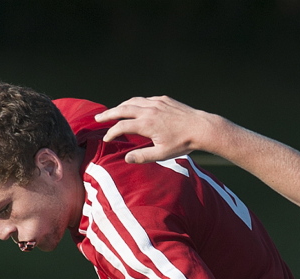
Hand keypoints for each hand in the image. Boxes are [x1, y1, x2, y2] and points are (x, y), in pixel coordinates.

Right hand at [95, 96, 213, 164]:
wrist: (201, 128)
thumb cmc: (182, 144)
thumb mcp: (162, 154)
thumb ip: (143, 156)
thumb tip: (126, 158)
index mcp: (146, 124)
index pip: (121, 126)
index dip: (111, 132)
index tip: (106, 138)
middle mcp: (148, 110)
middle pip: (122, 109)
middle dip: (108, 114)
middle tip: (98, 118)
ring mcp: (156, 102)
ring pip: (133, 101)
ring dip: (121, 106)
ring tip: (114, 112)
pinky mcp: (164, 99)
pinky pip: (145, 99)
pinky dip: (136, 102)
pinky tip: (135, 107)